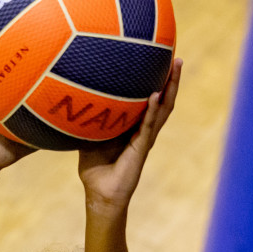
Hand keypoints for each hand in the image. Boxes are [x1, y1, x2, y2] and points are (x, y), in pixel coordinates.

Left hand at [77, 57, 182, 211]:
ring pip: (163, 110)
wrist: (99, 194)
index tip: (161, 60)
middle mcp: (144, 130)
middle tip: (177, 58)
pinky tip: (156, 94)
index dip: (158, 82)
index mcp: (134, 127)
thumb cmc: (94, 168)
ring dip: (171, 89)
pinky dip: (152, 110)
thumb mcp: (90, 136)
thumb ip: (91, 118)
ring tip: (176, 68)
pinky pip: (148, 126)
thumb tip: (75, 97)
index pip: (151, 101)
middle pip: (164, 101)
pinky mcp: (141, 149)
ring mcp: (145, 139)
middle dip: (171, 80)